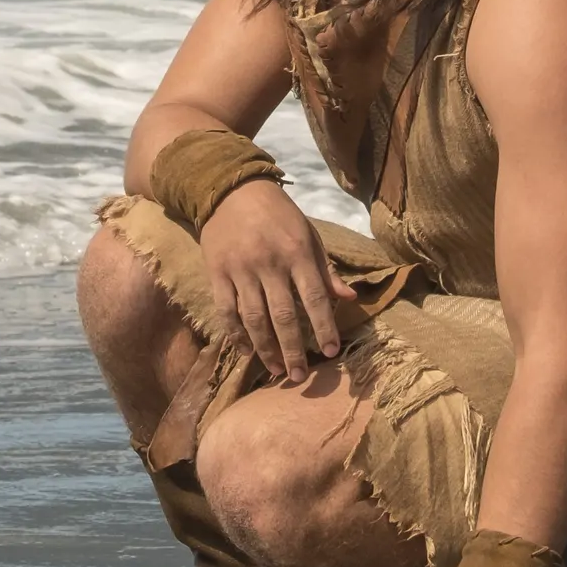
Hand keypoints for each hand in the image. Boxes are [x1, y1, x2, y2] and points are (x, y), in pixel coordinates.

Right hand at [198, 177, 343, 380]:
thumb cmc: (278, 215)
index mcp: (297, 252)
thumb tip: (349, 299)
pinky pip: (227, 312)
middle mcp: (269, 263)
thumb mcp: (308, 234)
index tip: (332, 352)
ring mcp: (241, 270)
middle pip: (283, 315)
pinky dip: (237, 335)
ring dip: (266, 349)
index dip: (324, 327)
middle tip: (300, 376)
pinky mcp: (217, 273)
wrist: (230, 191)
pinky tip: (247, 351)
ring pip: (254, 318)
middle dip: (294, 349)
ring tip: (277, 371)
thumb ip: (326, 269)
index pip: (314, 297)